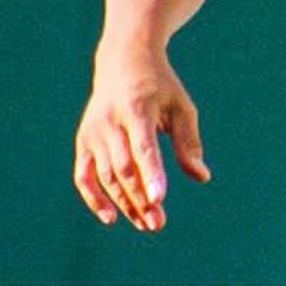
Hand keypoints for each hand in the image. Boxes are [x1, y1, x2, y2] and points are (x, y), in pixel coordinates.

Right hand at [74, 42, 209, 231]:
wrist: (123, 61)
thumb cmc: (159, 86)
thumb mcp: (181, 107)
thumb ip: (189, 143)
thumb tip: (202, 177)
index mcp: (137, 109)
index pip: (143, 148)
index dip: (151, 175)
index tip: (159, 199)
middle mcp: (109, 121)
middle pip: (123, 168)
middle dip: (140, 199)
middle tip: (158, 224)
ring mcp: (92, 132)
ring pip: (106, 176)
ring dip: (125, 203)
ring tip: (148, 225)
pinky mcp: (83, 140)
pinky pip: (84, 175)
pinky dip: (94, 197)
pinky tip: (111, 218)